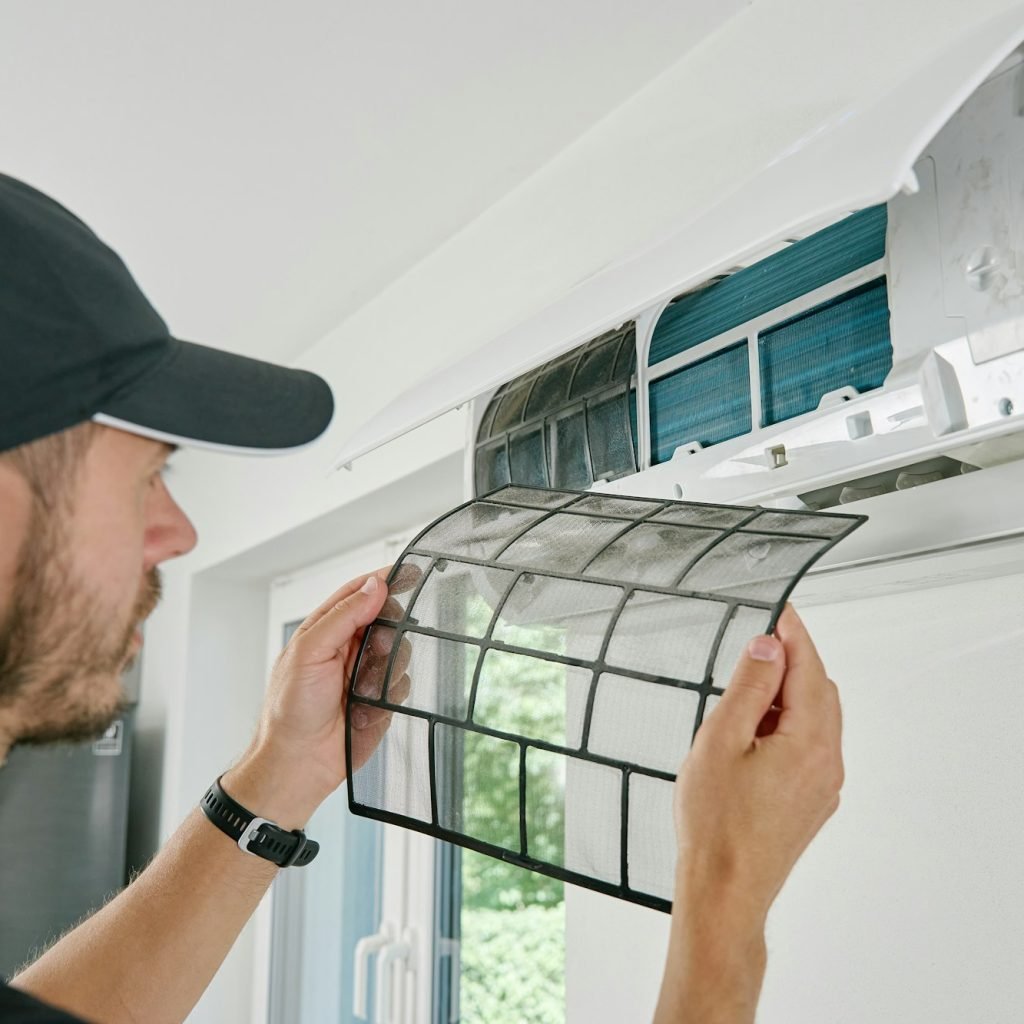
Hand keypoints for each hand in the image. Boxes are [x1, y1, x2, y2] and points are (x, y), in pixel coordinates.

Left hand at [223, 564, 418, 828]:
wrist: (299, 763)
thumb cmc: (290, 710)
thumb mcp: (309, 652)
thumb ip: (343, 616)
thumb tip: (374, 587)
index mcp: (326, 628)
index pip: (360, 592)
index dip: (384, 580)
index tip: (408, 572)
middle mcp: (348, 646)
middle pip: (387, 619)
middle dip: (388, 631)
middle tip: (375, 648)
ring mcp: (366, 672)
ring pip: (400, 651)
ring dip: (385, 668)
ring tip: (362, 688)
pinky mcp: (382, 698)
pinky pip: (403, 683)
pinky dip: (389, 694)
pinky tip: (367, 708)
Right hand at [674, 604, 843, 927]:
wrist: (725, 890)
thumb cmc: (716, 823)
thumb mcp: (721, 740)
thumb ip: (749, 688)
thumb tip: (769, 647)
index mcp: (810, 741)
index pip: (809, 667)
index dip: (793, 633)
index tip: (779, 608)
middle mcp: (827, 761)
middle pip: (819, 690)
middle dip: (790, 662)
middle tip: (753, 647)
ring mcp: (823, 784)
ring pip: (815, 719)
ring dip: (787, 694)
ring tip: (744, 694)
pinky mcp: (812, 801)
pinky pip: (809, 745)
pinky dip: (787, 723)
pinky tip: (752, 733)